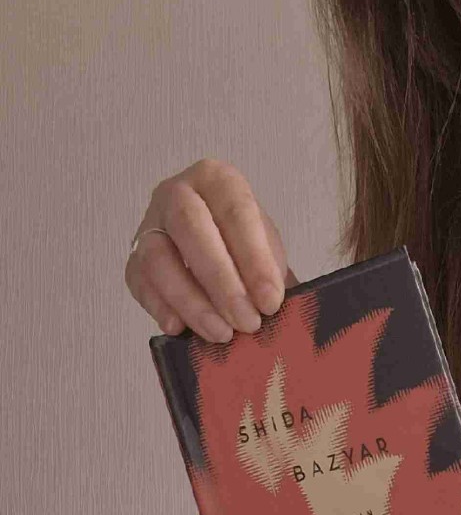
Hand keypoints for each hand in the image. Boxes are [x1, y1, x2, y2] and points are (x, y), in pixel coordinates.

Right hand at [124, 157, 298, 343]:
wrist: (226, 259)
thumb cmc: (249, 252)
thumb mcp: (270, 253)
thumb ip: (272, 276)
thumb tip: (272, 310)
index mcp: (218, 180)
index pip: (235, 211)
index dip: (254, 259)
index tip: (271, 302)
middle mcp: (177, 193)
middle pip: (190, 227)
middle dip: (221, 282)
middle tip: (247, 322)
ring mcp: (150, 225)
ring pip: (158, 257)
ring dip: (191, 302)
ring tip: (221, 334)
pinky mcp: (134, 258)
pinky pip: (139, 281)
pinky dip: (159, 307)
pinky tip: (179, 329)